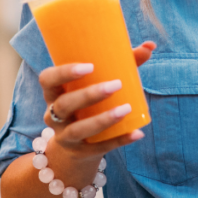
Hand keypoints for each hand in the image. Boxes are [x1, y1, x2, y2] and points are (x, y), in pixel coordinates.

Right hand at [38, 41, 155, 169]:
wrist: (77, 146)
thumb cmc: (91, 104)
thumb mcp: (97, 84)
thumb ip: (123, 64)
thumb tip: (150, 45)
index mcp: (55, 94)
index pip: (47, 80)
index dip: (64, 73)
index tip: (89, 66)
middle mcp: (54, 116)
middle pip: (64, 105)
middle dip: (89, 95)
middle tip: (116, 84)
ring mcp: (66, 136)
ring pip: (78, 129)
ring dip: (103, 119)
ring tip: (127, 109)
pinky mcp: (81, 152)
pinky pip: (99, 148)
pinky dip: (120, 140)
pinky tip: (137, 133)